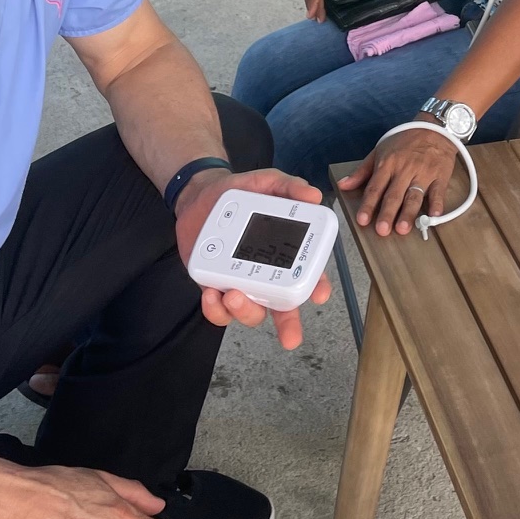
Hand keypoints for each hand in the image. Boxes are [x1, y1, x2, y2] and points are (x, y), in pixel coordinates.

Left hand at [174, 168, 331, 348]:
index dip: (316, 287)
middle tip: (291, 336)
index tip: (319, 294)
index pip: (306, 274)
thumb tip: (313, 195)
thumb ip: (289, 186)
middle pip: (282, 306)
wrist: (201, 195)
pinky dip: (216, 309)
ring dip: (246, 311)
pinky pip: (218, 310)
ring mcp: (240, 283)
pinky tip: (213, 295)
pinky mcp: (215, 287)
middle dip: (289, 325)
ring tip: (235, 296)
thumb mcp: (267, 182)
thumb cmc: (241, 192)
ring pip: (250, 312)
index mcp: (285, 252)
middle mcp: (266, 274)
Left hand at [337, 122, 456, 234]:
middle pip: (394, 195)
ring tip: (403, 228)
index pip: (375, 187)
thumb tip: (343, 185)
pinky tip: (434, 216)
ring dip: (408, 213)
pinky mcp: (440, 176)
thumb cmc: (404, 141)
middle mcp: (404, 170)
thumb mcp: (379, 151)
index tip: (362, 220)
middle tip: (382, 230)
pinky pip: (438, 191)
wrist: (433, 128)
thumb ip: (362, 171)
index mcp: (387, 164)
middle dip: (387, 213)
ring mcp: (423, 173)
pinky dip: (437, 204)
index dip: (368, 204)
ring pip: (414, 195)